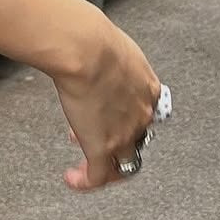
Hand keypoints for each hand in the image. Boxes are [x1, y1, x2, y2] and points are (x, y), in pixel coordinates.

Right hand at [52, 12, 160, 191]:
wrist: (85, 48)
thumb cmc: (92, 38)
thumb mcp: (111, 42)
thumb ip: (108, 54)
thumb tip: (91, 45)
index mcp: (147, 87)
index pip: (146, 111)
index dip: (128, 114)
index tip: (112, 111)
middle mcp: (140, 115)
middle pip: (137, 139)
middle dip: (115, 138)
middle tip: (94, 132)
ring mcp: (122, 135)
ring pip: (124, 164)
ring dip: (107, 167)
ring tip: (88, 166)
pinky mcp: (101, 148)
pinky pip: (97, 176)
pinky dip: (85, 181)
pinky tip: (73, 179)